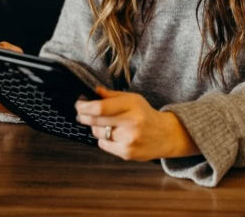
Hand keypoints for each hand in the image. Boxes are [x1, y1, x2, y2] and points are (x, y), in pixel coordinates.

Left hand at [75, 87, 198, 160]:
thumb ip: (112, 95)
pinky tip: (114, 135)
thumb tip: (94, 91)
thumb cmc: (146, 115)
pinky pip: (103, 144)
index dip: (84, 106)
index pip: (100, 107)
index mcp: (132, 106)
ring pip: (98, 133)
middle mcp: (131, 123)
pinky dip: (104, 139)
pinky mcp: (127, 153)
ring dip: (96, 127)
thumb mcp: (133, 99)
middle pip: (96, 120)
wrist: (165, 135)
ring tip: (105, 123)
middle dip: (83, 116)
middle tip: (81, 112)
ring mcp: (129, 140)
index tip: (78, 104)